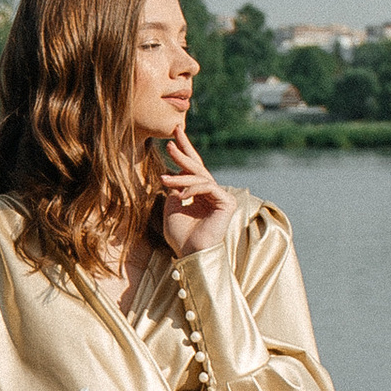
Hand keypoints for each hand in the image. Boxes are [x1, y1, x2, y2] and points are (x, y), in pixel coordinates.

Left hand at [154, 131, 235, 256]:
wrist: (191, 254)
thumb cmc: (180, 236)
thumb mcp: (171, 206)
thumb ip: (174, 188)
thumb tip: (173, 170)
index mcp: (199, 193)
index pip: (192, 169)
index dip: (184, 151)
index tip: (173, 137)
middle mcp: (212, 193)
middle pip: (198, 167)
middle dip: (184, 153)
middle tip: (171, 140)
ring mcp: (221, 197)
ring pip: (200, 177)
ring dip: (180, 177)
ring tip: (163, 178)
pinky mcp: (227, 202)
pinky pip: (209, 187)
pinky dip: (193, 190)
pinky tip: (182, 196)